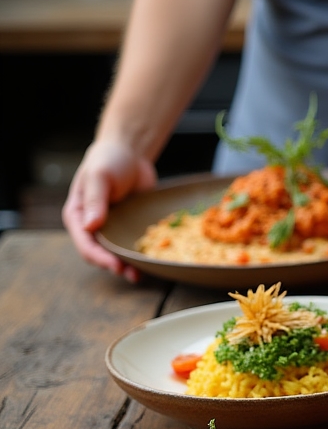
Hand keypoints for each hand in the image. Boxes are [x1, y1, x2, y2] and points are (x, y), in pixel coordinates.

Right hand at [62, 139, 157, 280]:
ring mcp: (111, 227)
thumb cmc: (108, 161)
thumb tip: (90, 226)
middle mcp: (91, 225)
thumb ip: (95, 200)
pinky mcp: (128, 226)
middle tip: (131, 274)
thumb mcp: (100, 176)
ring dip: (127, 265)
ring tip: (140, 275)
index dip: (99, 257)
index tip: (115, 265)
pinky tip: (150, 261)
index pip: (85, 243)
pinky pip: (132, 244)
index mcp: (77, 216)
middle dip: (114, 265)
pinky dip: (139, 254)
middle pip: (99, 253)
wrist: (129, 153)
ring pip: (116, 253)